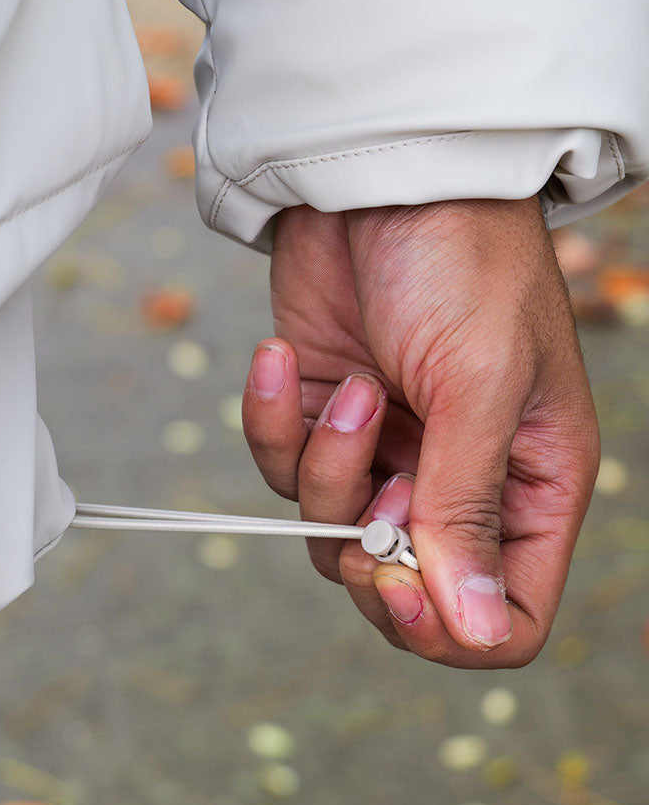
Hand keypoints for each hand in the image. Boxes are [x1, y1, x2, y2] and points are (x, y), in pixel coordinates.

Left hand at [241, 199, 599, 667]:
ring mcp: (388, 452)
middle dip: (372, 549)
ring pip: (333, 533)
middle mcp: (460, 480)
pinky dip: (272, 423)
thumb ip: (464, 511)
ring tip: (353, 391)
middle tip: (376, 494)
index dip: (446, 624)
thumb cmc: (464, 262)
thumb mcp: (480, 387)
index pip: (503, 613)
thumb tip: (473, 630)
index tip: (397, 579)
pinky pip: (282, 466)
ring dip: (327, 467)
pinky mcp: (322, 417)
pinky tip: (283, 360)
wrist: (382, 173)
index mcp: (531, 484)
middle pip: (407, 589)